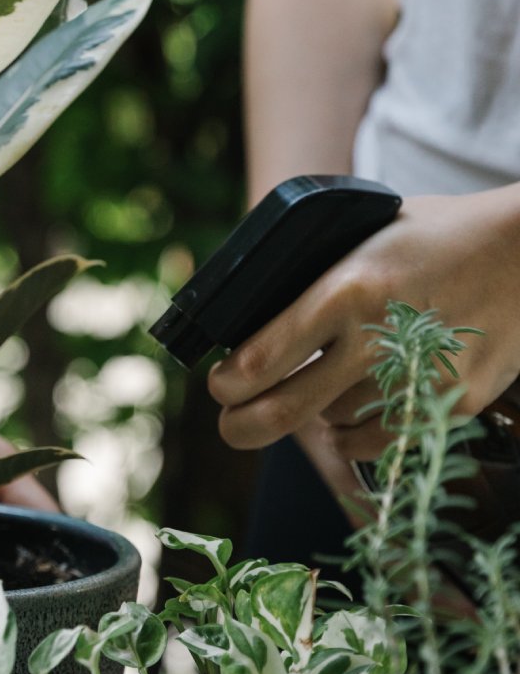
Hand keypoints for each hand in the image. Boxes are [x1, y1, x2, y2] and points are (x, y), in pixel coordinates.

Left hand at [209, 184, 519, 458]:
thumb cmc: (439, 234)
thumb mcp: (363, 234)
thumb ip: (315, 276)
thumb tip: (253, 317)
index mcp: (346, 289)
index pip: (261, 358)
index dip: (227, 384)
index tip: (219, 386)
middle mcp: (378, 338)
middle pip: (283, 411)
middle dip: (242, 427)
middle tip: (231, 426)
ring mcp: (418, 376)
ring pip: (334, 425)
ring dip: (315, 415)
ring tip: (319, 390)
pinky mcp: (454, 402)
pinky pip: (382, 440)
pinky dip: (359, 434)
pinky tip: (355, 411)